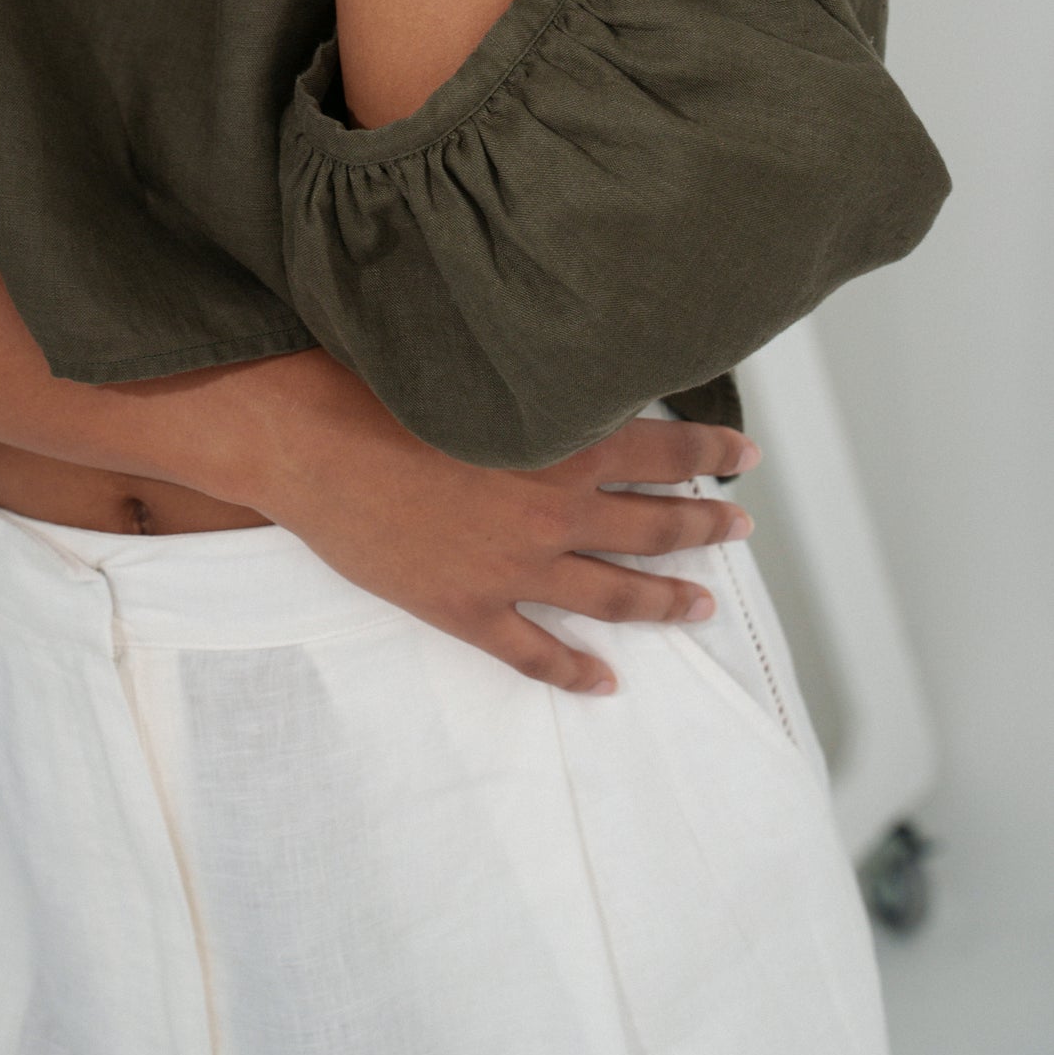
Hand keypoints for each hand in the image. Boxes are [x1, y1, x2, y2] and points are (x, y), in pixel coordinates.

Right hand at [251, 359, 756, 694]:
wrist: (308, 439)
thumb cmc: (380, 385)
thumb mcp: (478, 371)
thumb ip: (539, 388)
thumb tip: (581, 383)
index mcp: (560, 444)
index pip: (664, 452)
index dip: (712, 455)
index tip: (746, 457)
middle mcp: (552, 510)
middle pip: (654, 528)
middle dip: (705, 528)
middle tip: (739, 528)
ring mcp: (513, 568)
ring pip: (613, 596)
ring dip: (664, 602)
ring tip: (699, 605)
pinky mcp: (467, 608)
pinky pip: (536, 654)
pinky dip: (576, 672)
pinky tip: (604, 682)